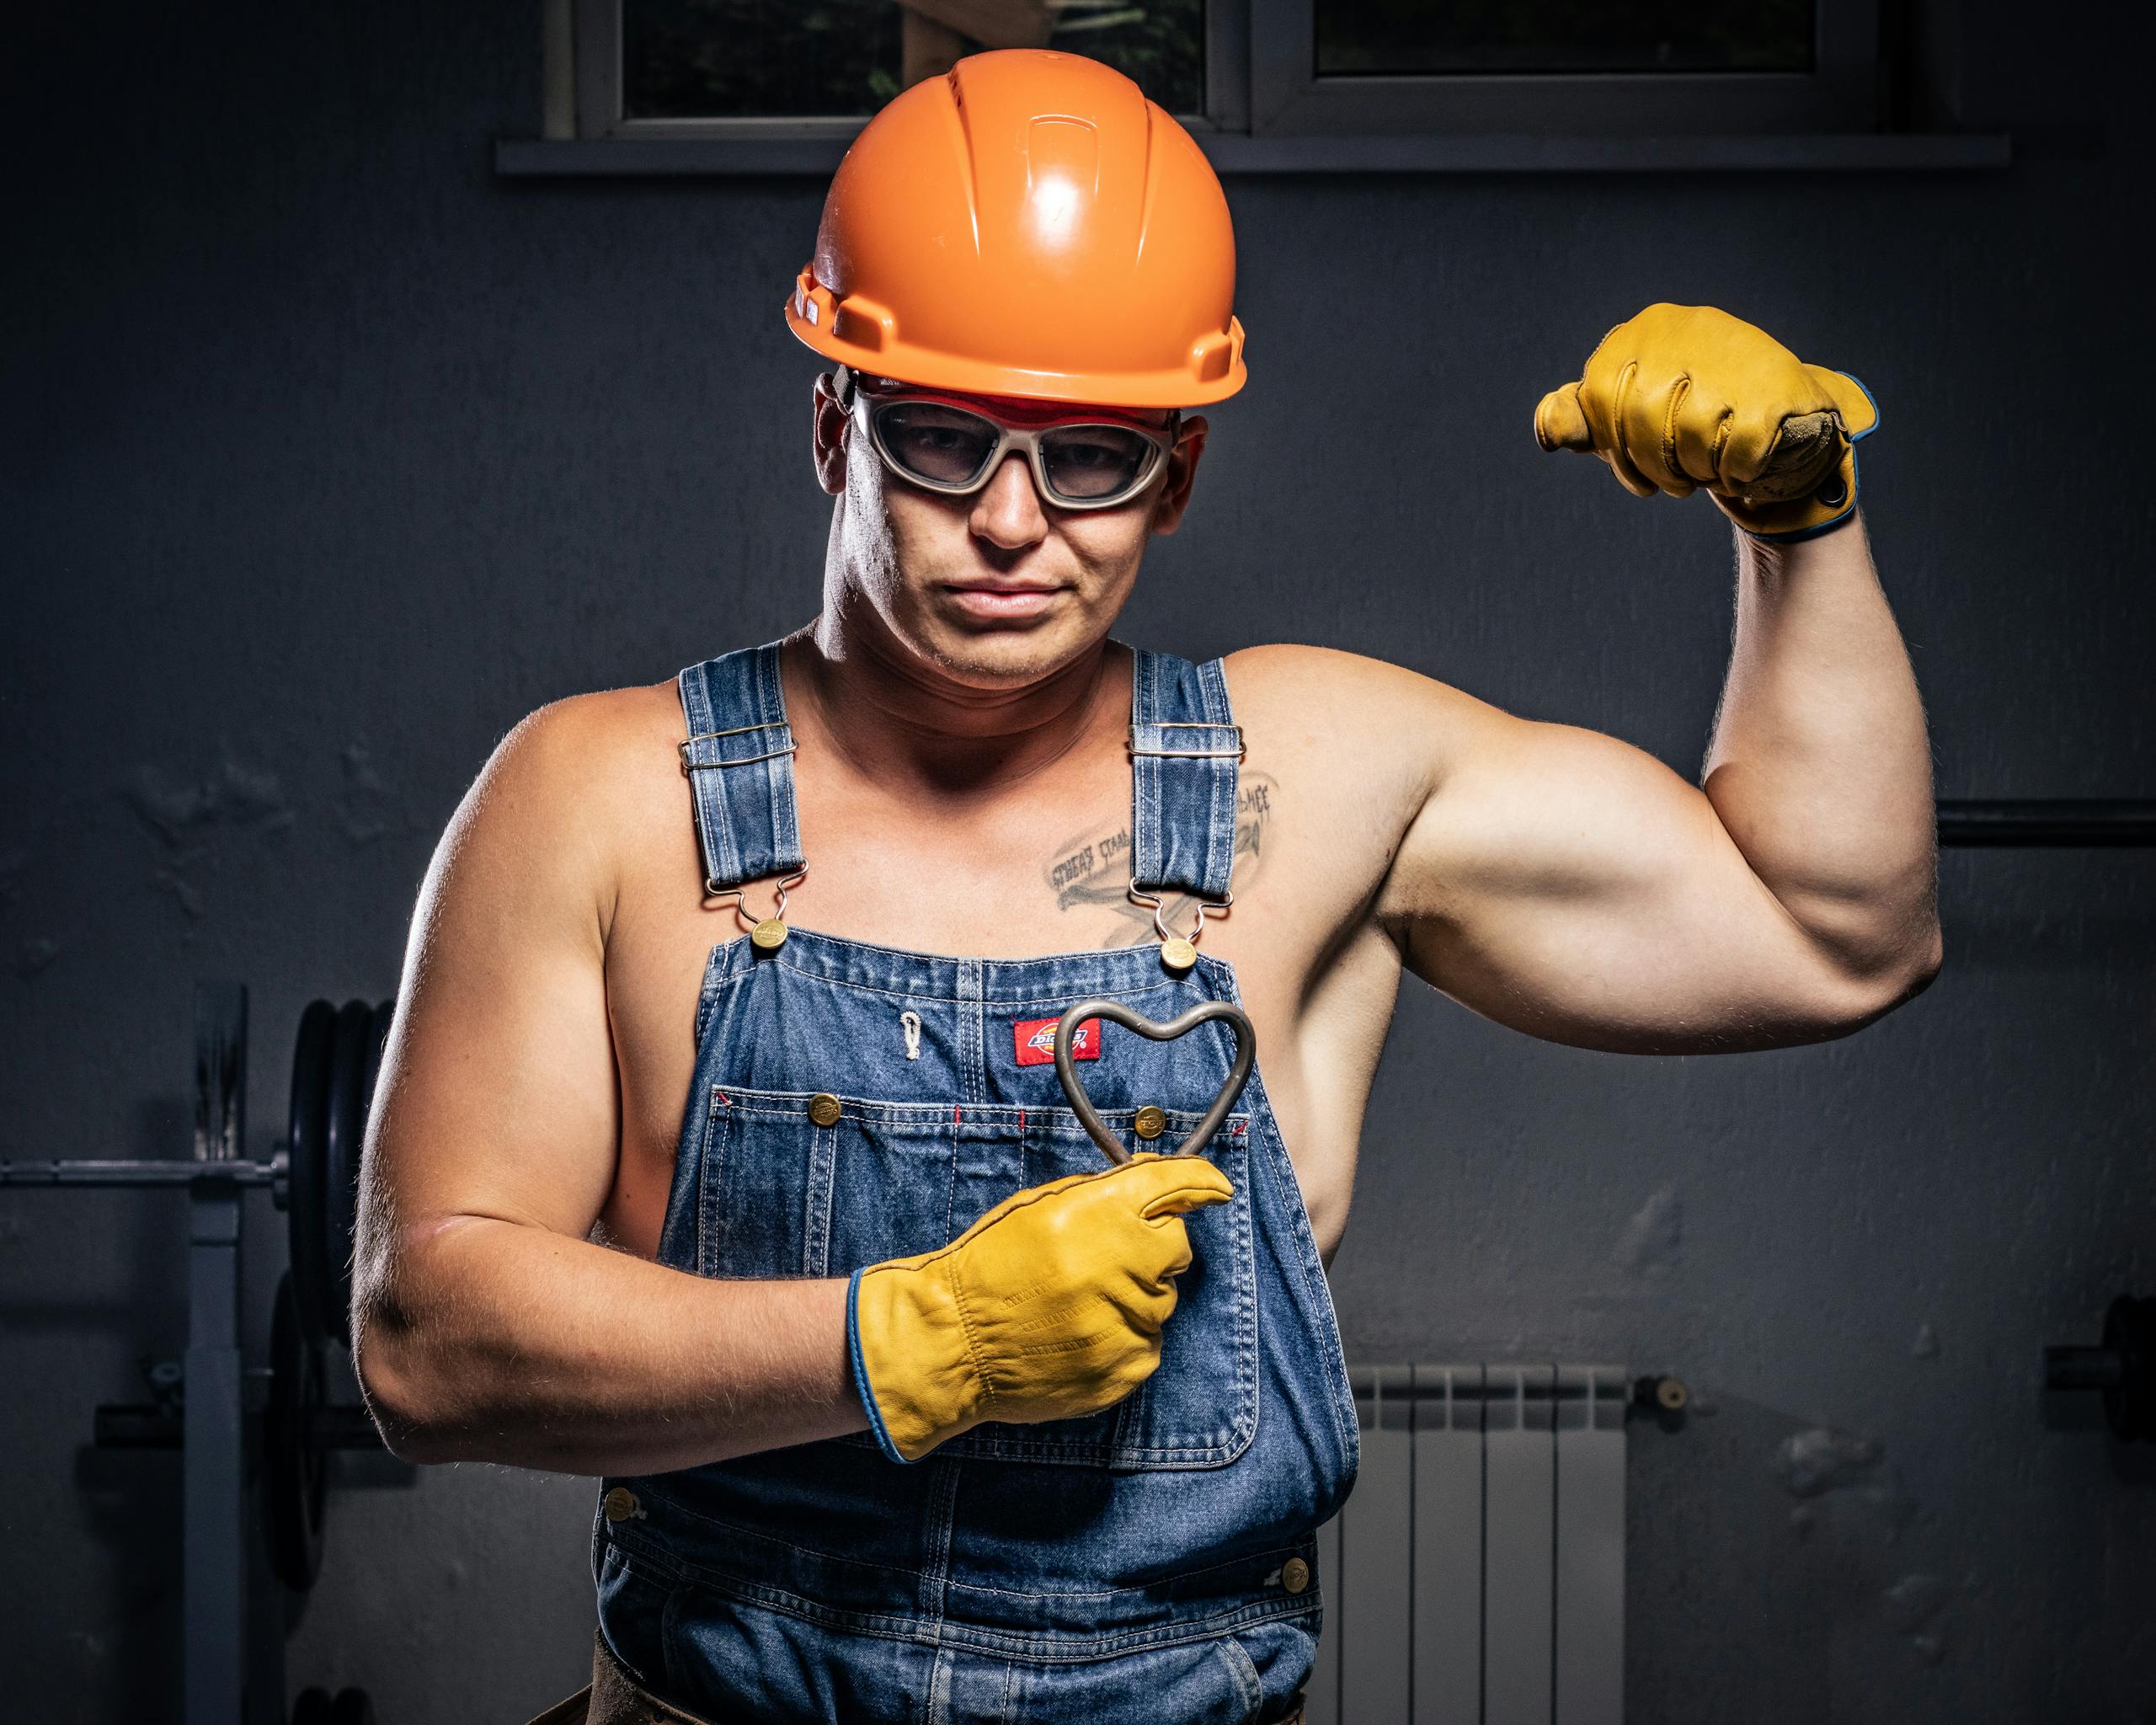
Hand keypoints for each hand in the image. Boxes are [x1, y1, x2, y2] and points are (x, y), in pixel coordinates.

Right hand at [847, 1151, 1233, 1462]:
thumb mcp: (1039, 1207)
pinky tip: (1081, 1334)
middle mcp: (1119, 1266)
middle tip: (1108, 1256)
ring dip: (1135, 1295)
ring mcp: (1124, 1323)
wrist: (954, 1342)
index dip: (1199, 1183)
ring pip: (1164, 1300)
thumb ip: (1103, 1192)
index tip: (1214, 1187)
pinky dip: (1125, 1337)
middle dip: (1153, 1247)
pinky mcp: (1123, 1369)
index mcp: (1095, 1215)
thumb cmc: (990, 1267)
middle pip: (1176, 1247)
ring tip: (1080, 1303)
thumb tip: (1156, 1179)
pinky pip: (1148, 1344)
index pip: (1172, 1186)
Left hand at [1534, 302, 1877, 539]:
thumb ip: (1587, 417)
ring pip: (1689, 438)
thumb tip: (1546, 427)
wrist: (1786, 410)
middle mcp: (1688, 330)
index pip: (1598, 396)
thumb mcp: (1634, 409)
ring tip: (1711, 465)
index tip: (1636, 472)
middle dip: (1656, 466)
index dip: (1614, 450)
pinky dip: (1736, 473)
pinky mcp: (1774, 391)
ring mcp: (1734, 356)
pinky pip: (1735, 454)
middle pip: (1640, 420)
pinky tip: (1743, 463)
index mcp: (1645, 330)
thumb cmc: (1696, 411)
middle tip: (1676, 481)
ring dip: (1699, 471)